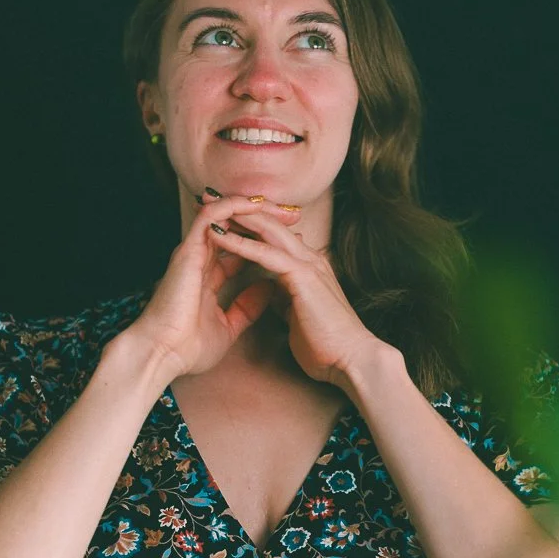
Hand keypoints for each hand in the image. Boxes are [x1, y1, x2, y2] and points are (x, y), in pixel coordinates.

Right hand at [124, 193, 303, 379]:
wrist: (163, 355)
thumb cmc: (188, 348)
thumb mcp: (228, 326)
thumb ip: (246, 307)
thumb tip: (267, 289)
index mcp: (208, 275)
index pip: (239, 246)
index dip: (264, 238)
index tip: (294, 237)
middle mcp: (200, 258)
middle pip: (235, 225)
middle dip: (266, 217)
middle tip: (295, 214)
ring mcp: (193, 252)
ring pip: (225, 213)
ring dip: (255, 207)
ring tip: (282, 207)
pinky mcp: (189, 250)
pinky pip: (212, 216)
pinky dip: (234, 207)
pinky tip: (258, 205)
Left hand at [201, 200, 386, 389]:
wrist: (351, 361)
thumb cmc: (326, 346)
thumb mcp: (298, 314)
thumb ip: (286, 296)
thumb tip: (272, 292)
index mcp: (307, 267)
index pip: (272, 236)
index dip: (245, 224)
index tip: (218, 217)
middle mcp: (308, 258)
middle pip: (268, 224)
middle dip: (237, 210)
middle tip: (207, 196)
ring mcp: (308, 264)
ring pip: (267, 231)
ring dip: (235, 217)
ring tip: (207, 206)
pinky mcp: (303, 276)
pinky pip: (266, 253)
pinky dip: (240, 243)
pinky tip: (218, 235)